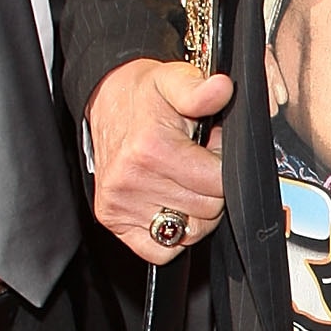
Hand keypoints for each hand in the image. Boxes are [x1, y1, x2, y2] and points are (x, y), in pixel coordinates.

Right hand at [86, 58, 232, 262]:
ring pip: (188, 232)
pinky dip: (173, 233)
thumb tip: (221, 88)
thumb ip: (199, 89)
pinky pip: (160, 250)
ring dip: (195, 209)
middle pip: (206, 209)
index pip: (217, 183)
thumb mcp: (175, 79)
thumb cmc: (145, 95)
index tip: (213, 149)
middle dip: (211, 186)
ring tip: (184, 178)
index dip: (224, 166)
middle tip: (198, 161)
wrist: (107, 100)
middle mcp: (131, 180)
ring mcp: (119, 203)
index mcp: (152, 149)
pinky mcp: (112, 218)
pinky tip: (170, 202)